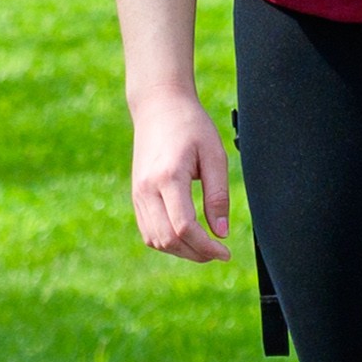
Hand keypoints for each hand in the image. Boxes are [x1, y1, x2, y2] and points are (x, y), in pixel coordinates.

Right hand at [129, 89, 233, 262]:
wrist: (158, 106)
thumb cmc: (191, 126)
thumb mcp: (214, 155)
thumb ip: (217, 196)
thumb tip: (221, 233)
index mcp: (169, 177)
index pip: (184, 227)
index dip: (206, 247)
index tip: (225, 252)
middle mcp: (147, 189)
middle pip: (168, 240)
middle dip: (195, 254)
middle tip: (218, 253)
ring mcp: (138, 193)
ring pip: (155, 240)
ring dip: (181, 251)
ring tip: (204, 247)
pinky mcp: (136, 195)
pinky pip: (148, 231)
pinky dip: (167, 242)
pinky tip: (187, 237)